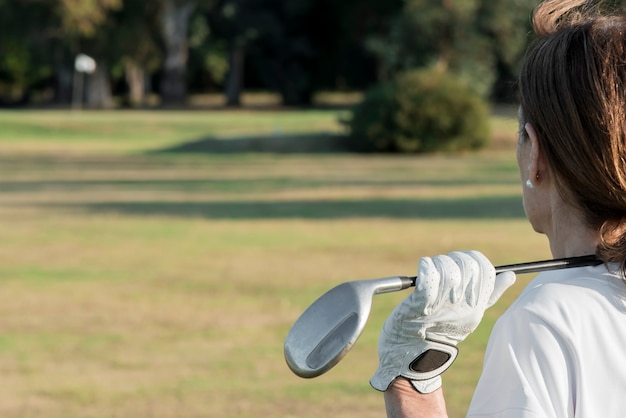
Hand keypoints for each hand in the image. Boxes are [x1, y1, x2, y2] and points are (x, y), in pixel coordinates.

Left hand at [370, 250, 515, 392]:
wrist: (410, 357)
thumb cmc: (437, 330)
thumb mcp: (468, 316)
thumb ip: (488, 296)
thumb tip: (510, 275)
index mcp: (476, 308)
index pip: (487, 272)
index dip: (475, 259)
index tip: (462, 262)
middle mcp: (462, 308)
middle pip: (469, 267)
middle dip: (455, 258)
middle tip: (444, 265)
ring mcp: (442, 307)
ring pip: (450, 270)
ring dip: (438, 262)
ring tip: (431, 269)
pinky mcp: (420, 305)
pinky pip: (430, 278)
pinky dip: (426, 266)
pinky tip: (423, 266)